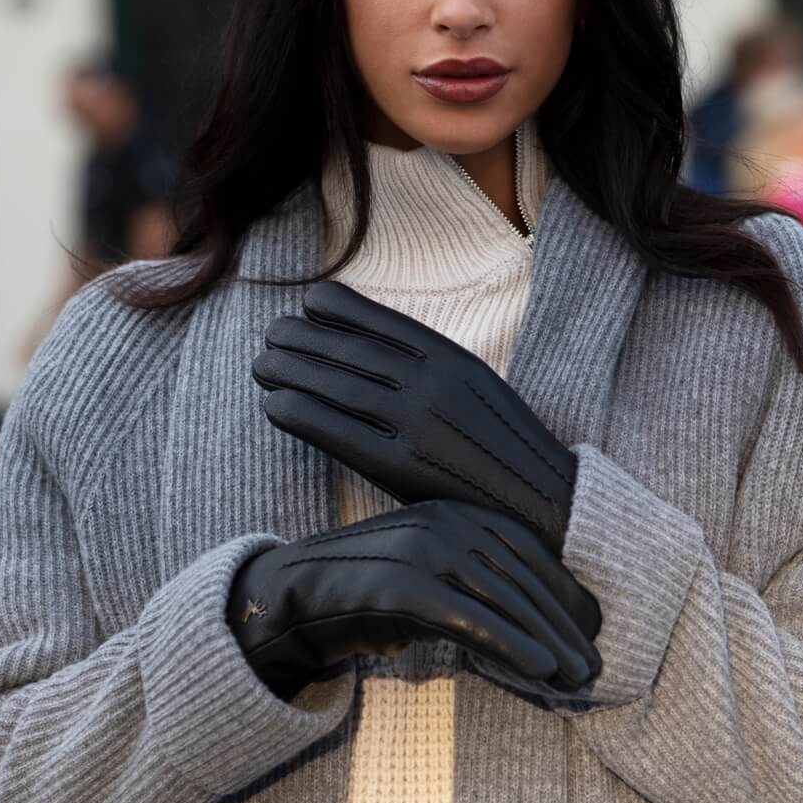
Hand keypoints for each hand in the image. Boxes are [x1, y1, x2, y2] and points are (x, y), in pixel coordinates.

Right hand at [226, 500, 600, 701]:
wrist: (292, 599)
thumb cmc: (367, 594)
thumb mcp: (430, 577)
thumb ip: (475, 585)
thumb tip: (538, 627)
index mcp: (454, 511)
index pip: (527, 549)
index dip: (565, 590)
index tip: (593, 629)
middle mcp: (443, 520)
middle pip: (521, 575)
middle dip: (565, 623)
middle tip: (594, 667)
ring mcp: (421, 548)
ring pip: (503, 597)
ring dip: (548, 640)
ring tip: (578, 679)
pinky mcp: (401, 585)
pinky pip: (468, 617)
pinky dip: (510, 643)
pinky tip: (540, 669)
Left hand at [252, 280, 577, 555]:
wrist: (541, 500)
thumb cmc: (500, 444)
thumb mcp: (474, 384)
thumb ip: (429, 363)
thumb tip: (370, 345)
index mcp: (452, 357)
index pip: (379, 320)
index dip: (336, 308)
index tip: (307, 302)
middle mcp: (432, 382)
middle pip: (350, 349)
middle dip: (302, 337)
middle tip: (271, 334)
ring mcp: (417, 422)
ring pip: (337, 385)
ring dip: (290, 370)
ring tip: (262, 364)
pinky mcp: (402, 465)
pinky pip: (338, 431)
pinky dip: (300, 413)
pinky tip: (273, 405)